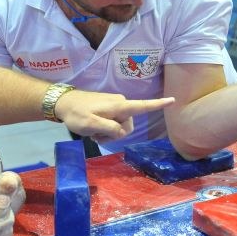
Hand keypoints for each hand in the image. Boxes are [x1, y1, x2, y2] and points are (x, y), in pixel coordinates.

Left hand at [56, 91, 174, 142]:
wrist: (63, 103)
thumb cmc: (77, 114)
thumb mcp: (91, 125)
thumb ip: (110, 129)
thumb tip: (122, 131)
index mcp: (119, 106)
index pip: (142, 106)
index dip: (158, 105)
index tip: (173, 100)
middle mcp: (121, 104)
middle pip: (128, 126)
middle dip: (115, 134)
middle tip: (97, 136)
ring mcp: (116, 105)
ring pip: (121, 126)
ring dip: (108, 133)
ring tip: (93, 132)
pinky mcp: (110, 107)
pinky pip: (114, 122)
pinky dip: (105, 128)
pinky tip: (94, 129)